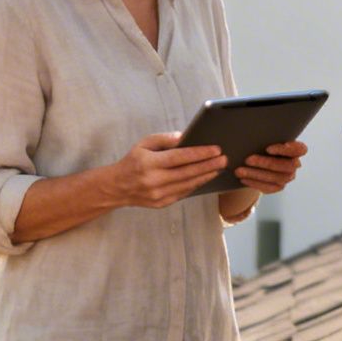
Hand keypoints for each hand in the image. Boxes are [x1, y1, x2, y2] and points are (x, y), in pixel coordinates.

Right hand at [110, 132, 225, 207]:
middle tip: (224, 159)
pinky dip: (196, 184)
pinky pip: (184, 193)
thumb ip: (164, 139)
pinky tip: (206, 176)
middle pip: (188, 172)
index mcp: (148, 163)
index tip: (216, 149)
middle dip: (209, 165)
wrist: (117, 187)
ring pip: (188, 184)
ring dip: (206, 176)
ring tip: (219, 167)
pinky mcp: (162, 203)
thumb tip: (185, 137)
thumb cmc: (133, 161)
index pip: (179, 157)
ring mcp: (158, 195)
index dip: (199, 153)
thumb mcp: (144, 144)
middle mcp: (154, 180)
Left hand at [233, 140, 307, 194]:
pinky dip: (255, 183)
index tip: (267, 148)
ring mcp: (288, 176)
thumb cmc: (260, 144)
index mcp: (295, 149)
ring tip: (239, 171)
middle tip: (247, 159)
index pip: (300, 150)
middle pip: (287, 165)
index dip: (286, 150)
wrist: (255, 160)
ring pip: (278, 178)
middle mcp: (294, 163)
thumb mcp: (264, 137)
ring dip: (256, 174)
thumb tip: (250, 127)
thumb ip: (263, 134)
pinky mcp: (279, 186)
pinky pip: (270, 187)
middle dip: (265, 163)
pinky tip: (243, 179)